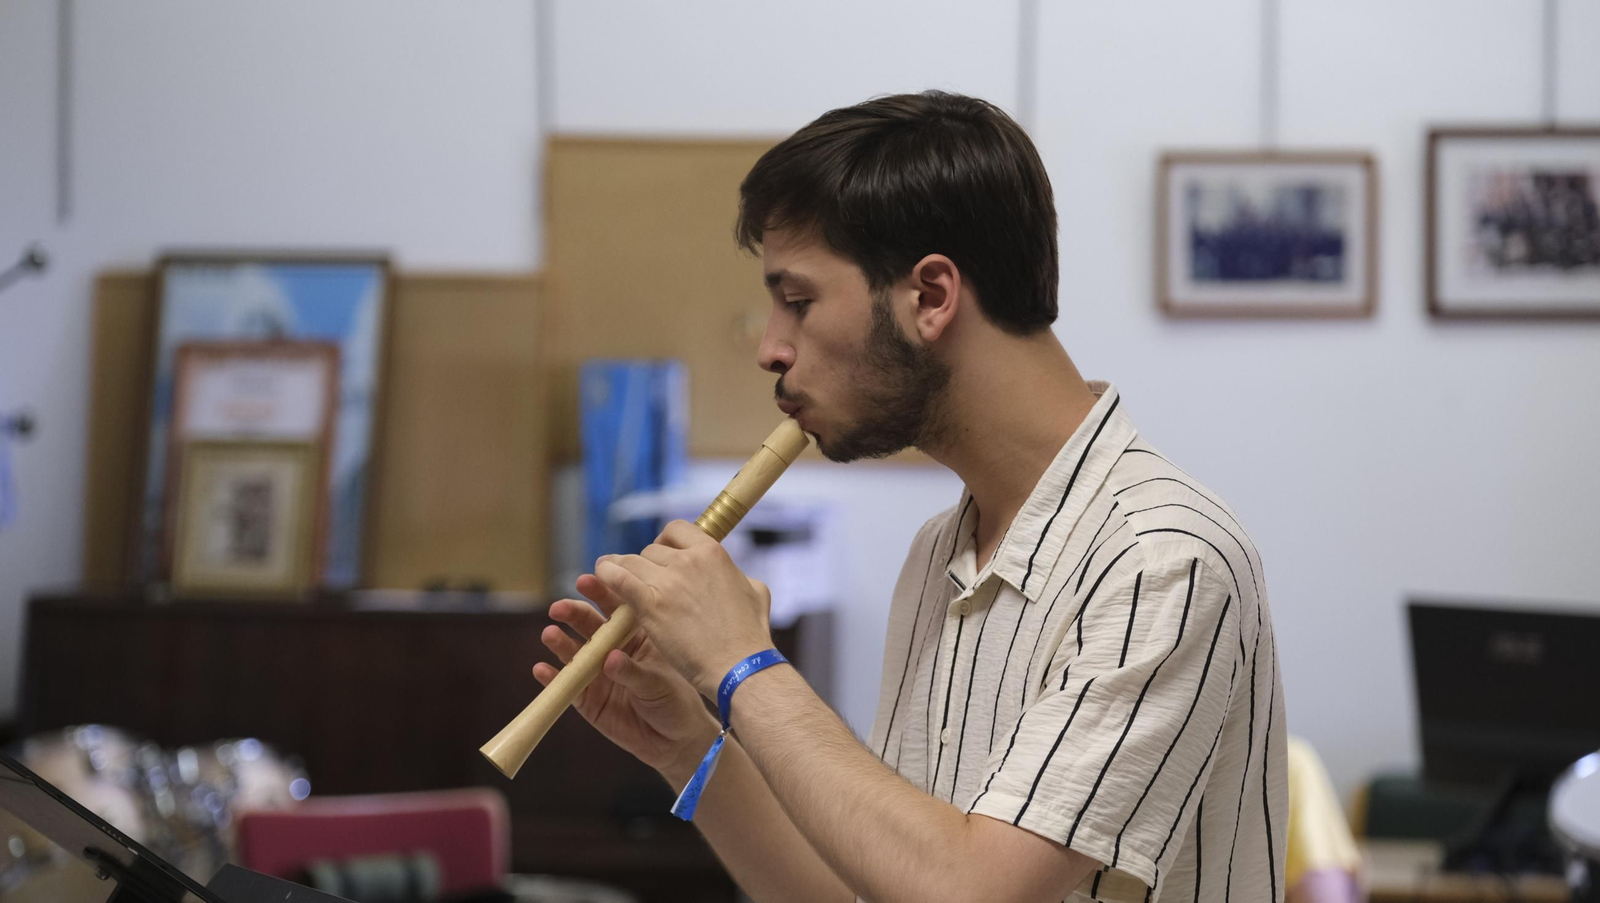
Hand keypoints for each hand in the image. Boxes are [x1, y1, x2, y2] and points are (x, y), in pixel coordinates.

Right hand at [534, 573, 717, 778]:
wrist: (674, 741)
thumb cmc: (676, 703)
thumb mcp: (660, 684)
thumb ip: (634, 672)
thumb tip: (609, 658)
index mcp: (636, 636)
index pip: (616, 608)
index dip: (600, 592)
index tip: (586, 580)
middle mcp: (613, 650)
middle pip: (589, 626)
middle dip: (573, 614)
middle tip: (559, 608)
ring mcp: (598, 674)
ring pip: (574, 653)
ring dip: (560, 642)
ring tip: (550, 634)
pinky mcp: (587, 700)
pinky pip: (567, 687)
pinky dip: (552, 678)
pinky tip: (541, 669)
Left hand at [594, 520, 775, 698]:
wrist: (739, 665)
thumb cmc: (750, 635)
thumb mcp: (756, 592)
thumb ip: (739, 576)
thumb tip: (733, 574)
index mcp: (712, 553)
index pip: (677, 530)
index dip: (665, 541)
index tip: (662, 555)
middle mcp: (688, 560)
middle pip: (652, 550)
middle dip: (645, 563)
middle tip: (642, 579)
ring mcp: (668, 581)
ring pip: (631, 562)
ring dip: (619, 567)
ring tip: (607, 572)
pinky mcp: (650, 604)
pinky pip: (619, 579)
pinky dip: (607, 574)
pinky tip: (599, 575)